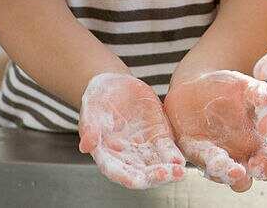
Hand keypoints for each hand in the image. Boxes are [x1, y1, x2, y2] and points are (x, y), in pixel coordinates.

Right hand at [78, 72, 186, 189]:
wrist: (113, 85)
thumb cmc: (97, 100)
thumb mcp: (90, 110)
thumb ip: (89, 128)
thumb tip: (86, 145)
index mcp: (107, 155)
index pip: (117, 172)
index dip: (127, 177)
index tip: (138, 181)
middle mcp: (127, 156)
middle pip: (141, 173)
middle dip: (154, 177)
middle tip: (168, 175)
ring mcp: (144, 148)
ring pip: (157, 165)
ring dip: (169, 171)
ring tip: (179, 171)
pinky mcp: (158, 135)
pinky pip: (167, 149)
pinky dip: (174, 155)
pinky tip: (181, 159)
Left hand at [164, 70, 266, 192]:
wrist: (199, 84)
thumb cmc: (229, 89)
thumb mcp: (246, 88)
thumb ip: (259, 93)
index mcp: (255, 144)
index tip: (263, 162)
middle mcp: (235, 155)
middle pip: (241, 179)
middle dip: (240, 178)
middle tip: (240, 171)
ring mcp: (212, 155)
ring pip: (216, 172)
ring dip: (218, 170)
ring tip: (219, 162)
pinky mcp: (190, 148)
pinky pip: (192, 155)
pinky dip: (193, 156)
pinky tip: (194, 147)